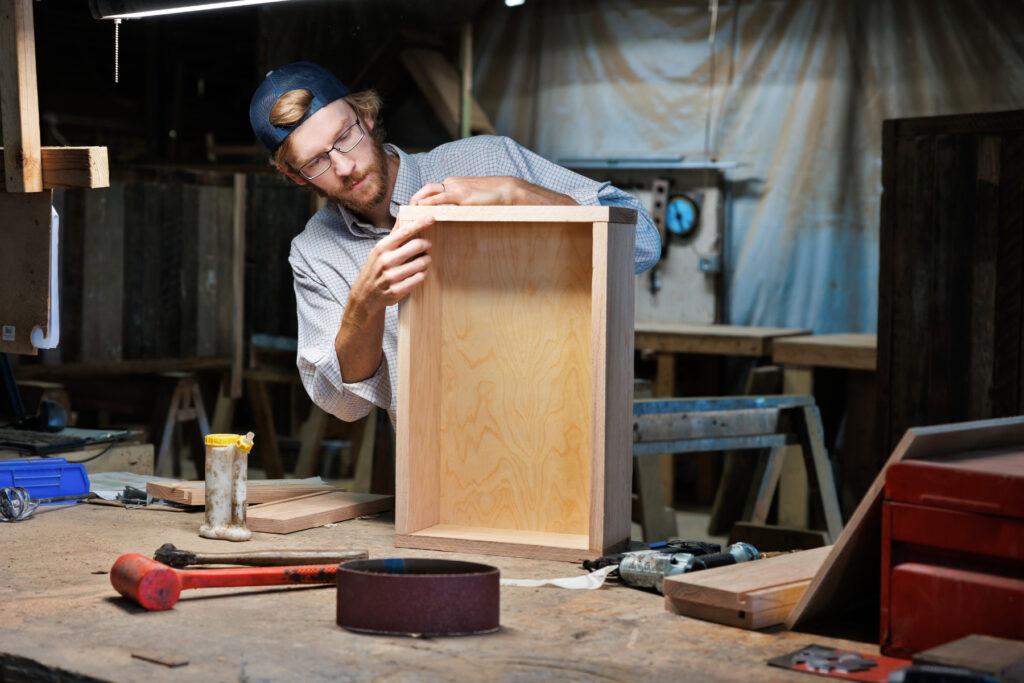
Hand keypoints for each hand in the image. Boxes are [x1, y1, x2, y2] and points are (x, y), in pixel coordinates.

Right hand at [349, 214, 434, 315]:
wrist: (365, 295)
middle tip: (428, 245)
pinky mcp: (397, 290)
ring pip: (421, 264)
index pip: (404, 231)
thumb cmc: (377, 267)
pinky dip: (423, 274)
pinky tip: (420, 273)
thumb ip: (395, 232)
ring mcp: (391, 277)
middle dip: (426, 244)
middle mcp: (385, 261)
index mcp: (382, 247)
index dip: (420, 223)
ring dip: (426, 261)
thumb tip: (403, 211)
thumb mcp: (381, 249)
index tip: (432, 217)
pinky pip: (419, 279)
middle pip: (416, 246)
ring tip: (424, 260)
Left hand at [409, 176, 576, 206]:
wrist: (508, 190)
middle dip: (411, 203)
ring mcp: (455, 188)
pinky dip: (427, 206)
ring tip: (407, 219)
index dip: (417, 202)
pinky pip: (439, 200)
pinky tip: (420, 215)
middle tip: (402, 219)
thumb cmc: (492, 199)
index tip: (409, 215)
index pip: (428, 191)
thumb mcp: (471, 202)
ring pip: (427, 193)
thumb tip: (450, 219)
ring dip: (415, 205)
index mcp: (451, 184)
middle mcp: (450, 183)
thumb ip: (458, 207)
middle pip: (423, 191)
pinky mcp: (461, 195)